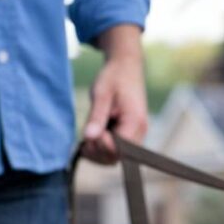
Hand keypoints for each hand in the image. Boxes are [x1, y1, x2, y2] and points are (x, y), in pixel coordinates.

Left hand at [82, 24, 147, 164]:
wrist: (125, 67)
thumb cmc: (114, 77)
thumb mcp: (101, 94)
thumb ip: (96, 117)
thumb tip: (89, 137)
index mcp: (136, 121)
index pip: (121, 148)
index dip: (102, 146)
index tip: (89, 134)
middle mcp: (140, 130)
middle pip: (119, 156)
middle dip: (98, 152)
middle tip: (83, 140)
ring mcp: (137, 133)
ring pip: (117, 156)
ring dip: (99, 152)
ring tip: (86, 139)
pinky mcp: (130, 132)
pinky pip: (117, 149)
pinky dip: (103, 148)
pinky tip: (93, 137)